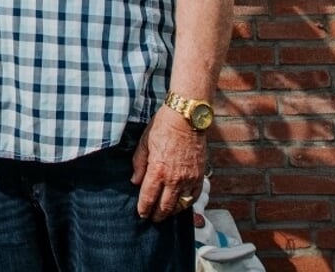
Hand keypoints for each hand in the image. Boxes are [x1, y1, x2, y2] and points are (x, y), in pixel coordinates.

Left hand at [130, 106, 206, 220]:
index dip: (144, 209)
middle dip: (157, 215)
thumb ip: (139, 164)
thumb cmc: (163, 126)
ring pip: (180, 205)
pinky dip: (188, 203)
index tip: (141, 214)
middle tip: (152, 218)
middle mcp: (174, 179)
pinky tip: (182, 204)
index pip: (149, 198)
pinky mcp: (200, 175)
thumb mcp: (144, 143)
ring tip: (166, 213)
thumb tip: (135, 181)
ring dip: (172, 212)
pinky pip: (194, 196)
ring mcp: (189, 178)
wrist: (187, 117)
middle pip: (165, 206)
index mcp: (158, 171)